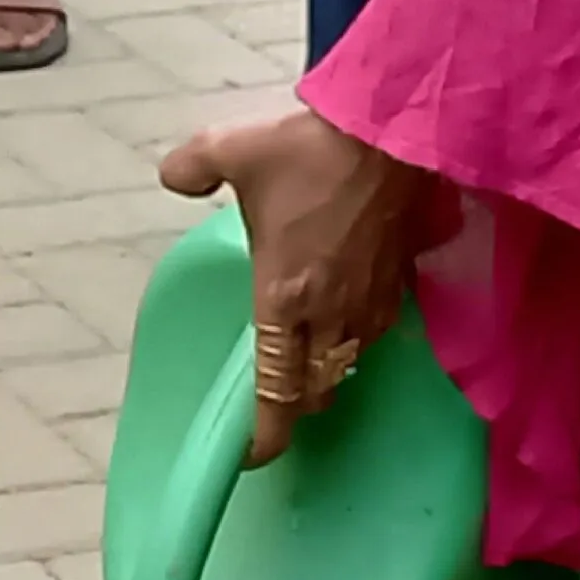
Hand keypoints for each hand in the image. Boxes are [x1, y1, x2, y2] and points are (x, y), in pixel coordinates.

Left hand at [160, 108, 422, 465]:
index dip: (264, 437)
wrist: (402, 125)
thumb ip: (192, 167)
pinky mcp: (404, 277)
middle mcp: (331, 314)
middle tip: (273, 398)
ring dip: (326, 369)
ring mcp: (373, 299)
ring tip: (307, 356)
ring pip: (348, 362)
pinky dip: (357, 332)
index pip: (276, 394)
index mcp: (283, 299)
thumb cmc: (314, 146)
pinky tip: (346, 309)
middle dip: (293, 404)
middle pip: (313, 390)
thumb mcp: (233, 149)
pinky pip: (378, 325)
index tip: (252, 454)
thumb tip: (175, 178)